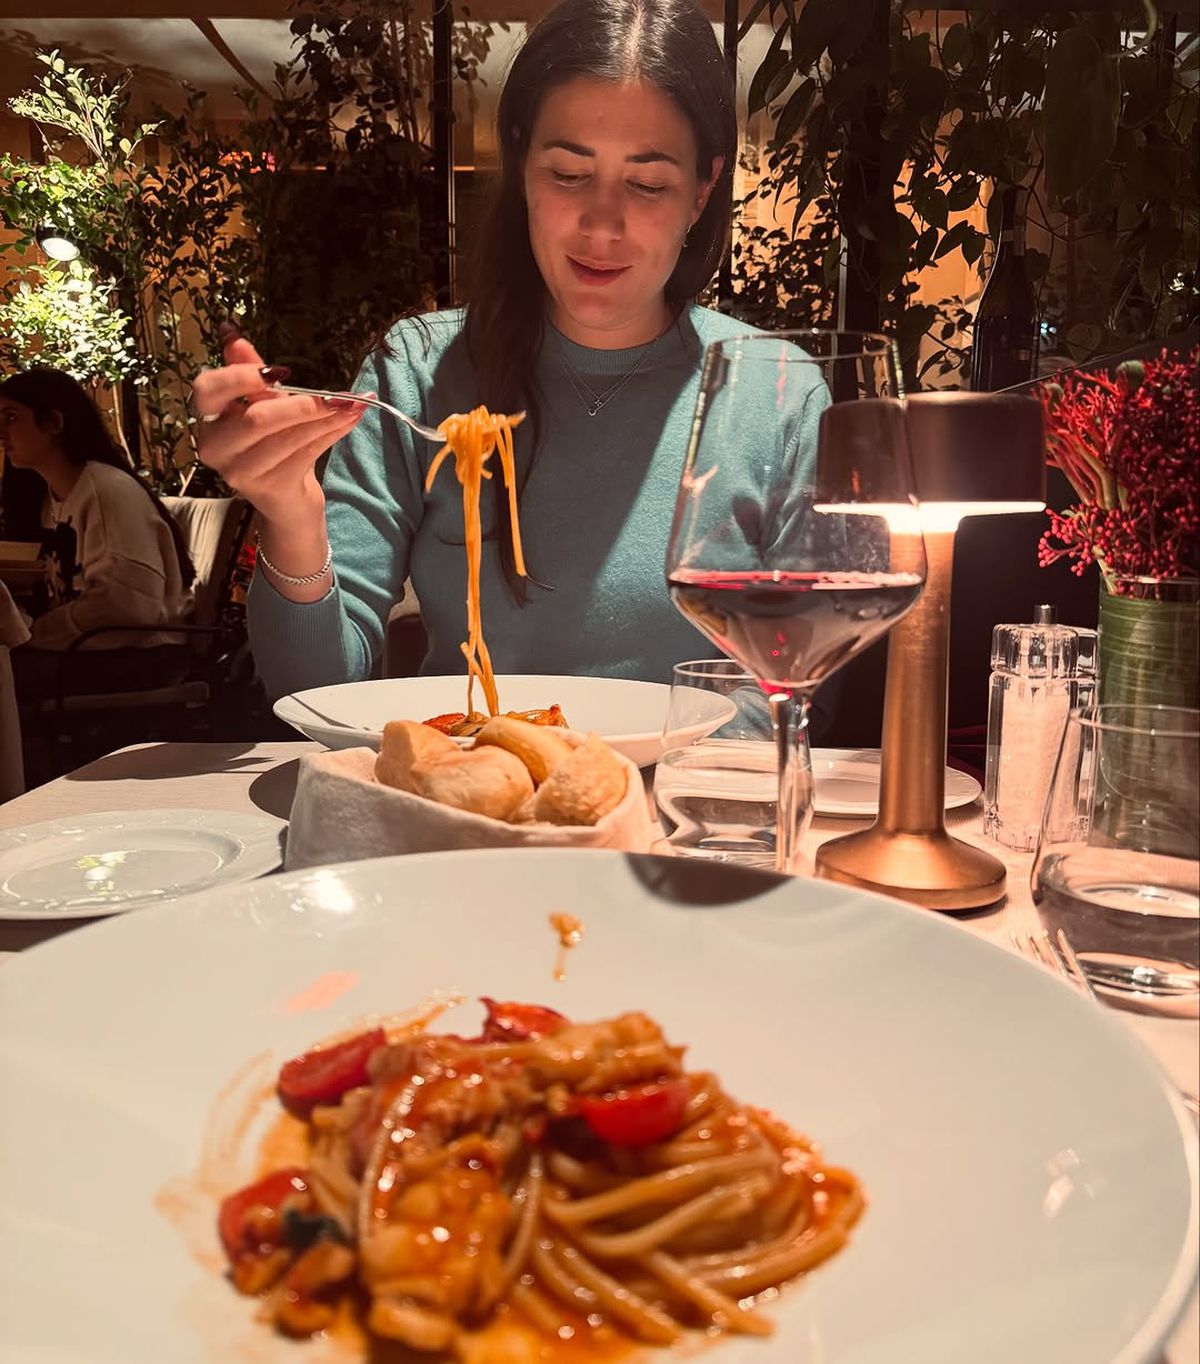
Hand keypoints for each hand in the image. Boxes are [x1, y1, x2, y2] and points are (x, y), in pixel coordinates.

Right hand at [191, 325, 366, 524]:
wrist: (285, 494)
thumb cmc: (270, 440)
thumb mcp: (259, 401)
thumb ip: (248, 370)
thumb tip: (232, 332)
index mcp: (208, 417)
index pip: (208, 390)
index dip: (240, 377)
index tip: (280, 371)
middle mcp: (216, 447)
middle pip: (256, 419)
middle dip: (301, 405)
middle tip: (336, 395)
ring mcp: (240, 472)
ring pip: (287, 438)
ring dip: (325, 419)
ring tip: (353, 405)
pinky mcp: (269, 488)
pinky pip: (305, 454)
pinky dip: (331, 434)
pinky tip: (349, 421)